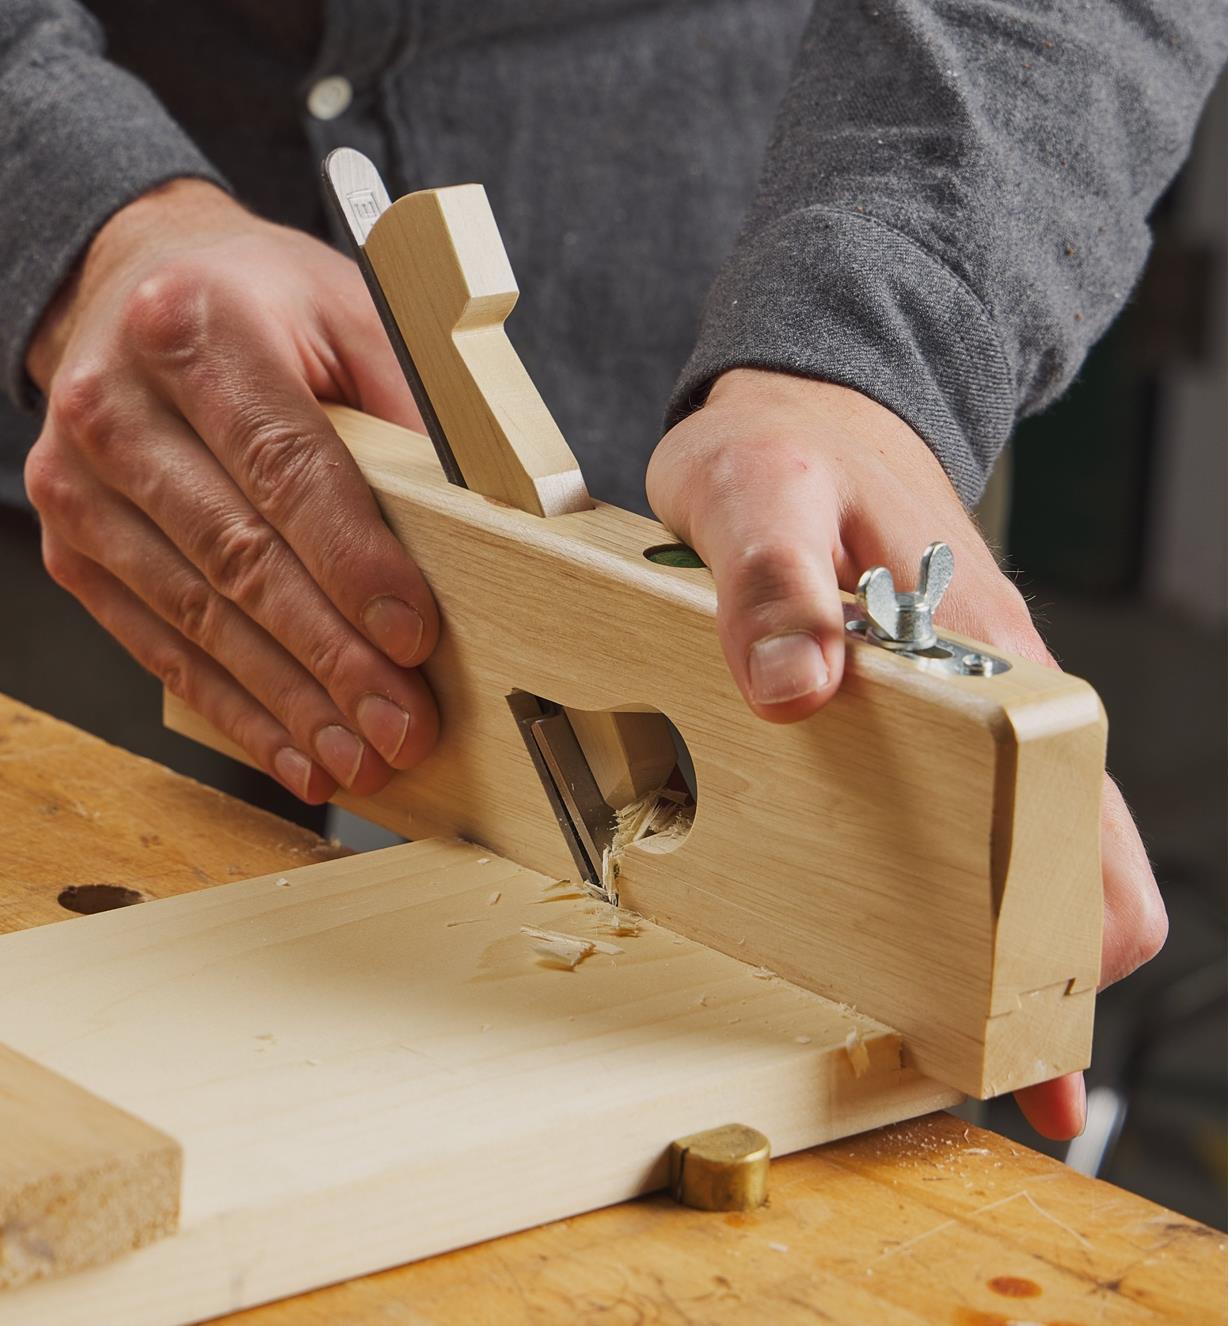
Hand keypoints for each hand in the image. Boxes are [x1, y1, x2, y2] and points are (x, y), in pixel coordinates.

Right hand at [25, 179, 439, 802]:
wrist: (131, 285)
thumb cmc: (258, 302)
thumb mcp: (348, 314)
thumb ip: (409, 408)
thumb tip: (485, 523)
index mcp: (194, 325)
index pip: (286, 465)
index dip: (354, 562)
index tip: (414, 637)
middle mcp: (115, 404)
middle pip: (240, 556)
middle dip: (331, 657)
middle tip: (402, 725)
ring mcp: (78, 482)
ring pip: (197, 617)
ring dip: (288, 703)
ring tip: (361, 756)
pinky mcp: (72, 545)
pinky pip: (158, 645)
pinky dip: (234, 709)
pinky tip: (294, 752)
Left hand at [647, 368, 1167, 1139]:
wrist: (808, 409)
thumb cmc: (785, 448)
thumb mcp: (754, 491)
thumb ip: (771, 584)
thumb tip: (798, 695)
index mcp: (978, 651)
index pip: (1077, 817)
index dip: (1069, 940)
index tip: (1031, 1039)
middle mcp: (993, 690)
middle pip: (1071, 858)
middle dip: (1042, 973)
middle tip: (985, 1068)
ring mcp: (965, 704)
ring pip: (1018, 845)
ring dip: (992, 942)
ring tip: (935, 1035)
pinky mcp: (923, 711)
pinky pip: (959, 811)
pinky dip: (950, 886)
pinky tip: (900, 938)